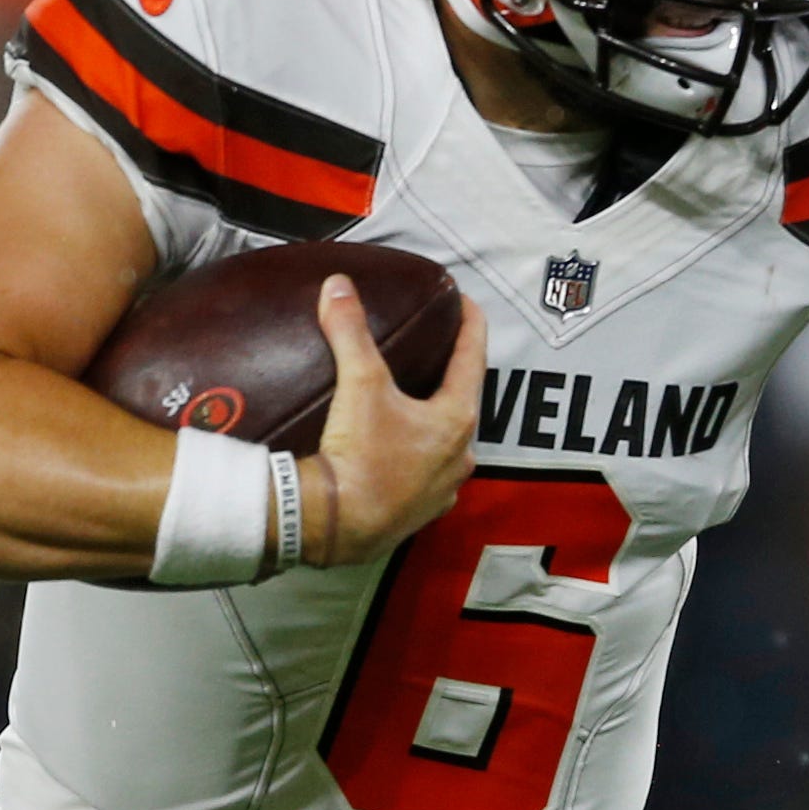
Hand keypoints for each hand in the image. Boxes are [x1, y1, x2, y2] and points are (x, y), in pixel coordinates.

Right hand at [303, 275, 483, 565]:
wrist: (335, 525)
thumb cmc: (359, 454)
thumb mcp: (358, 384)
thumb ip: (351, 331)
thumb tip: (338, 284)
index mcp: (457, 418)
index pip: (473, 358)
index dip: (471, 325)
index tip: (466, 302)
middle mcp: (461, 454)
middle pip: (462, 402)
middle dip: (451, 376)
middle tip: (436, 351)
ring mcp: (444, 487)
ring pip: (446, 443)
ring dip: (433, 422)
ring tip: (413, 403)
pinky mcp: (421, 512)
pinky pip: (426, 476)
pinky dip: (416, 458)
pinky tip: (398, 452)